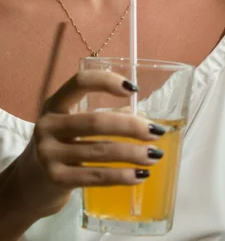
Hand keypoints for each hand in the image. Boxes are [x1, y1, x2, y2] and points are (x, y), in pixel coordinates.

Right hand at [11, 70, 164, 217]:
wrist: (29, 184)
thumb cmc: (60, 146)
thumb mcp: (72, 125)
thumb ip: (102, 116)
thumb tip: (142, 115)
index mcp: (55, 104)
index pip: (80, 82)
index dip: (107, 81)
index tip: (133, 89)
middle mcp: (49, 125)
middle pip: (96, 122)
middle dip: (131, 126)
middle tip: (156, 131)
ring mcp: (49, 153)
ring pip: (100, 151)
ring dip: (133, 154)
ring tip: (155, 156)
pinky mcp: (56, 179)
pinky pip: (96, 176)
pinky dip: (122, 176)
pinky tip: (140, 176)